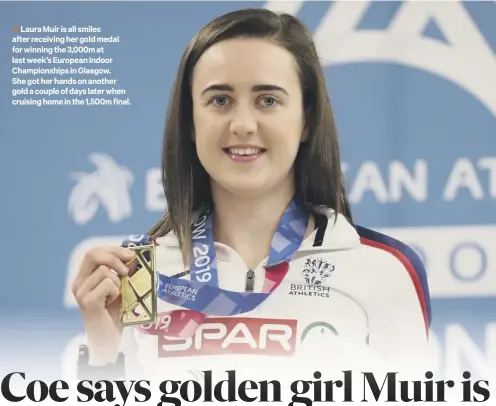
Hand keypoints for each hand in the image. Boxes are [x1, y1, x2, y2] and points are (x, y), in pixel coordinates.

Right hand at [72, 246, 135, 364]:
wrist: (108, 339)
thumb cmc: (114, 314)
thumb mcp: (119, 288)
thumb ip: (122, 273)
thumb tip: (134, 256)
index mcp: (84, 278)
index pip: (94, 252)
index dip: (113, 249)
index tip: (130, 254)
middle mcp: (79, 283)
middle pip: (92, 254)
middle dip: (115, 255)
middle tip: (130, 265)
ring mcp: (81, 292)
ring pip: (105, 271)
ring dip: (118, 282)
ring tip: (116, 296)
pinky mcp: (87, 302)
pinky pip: (107, 284)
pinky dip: (116, 291)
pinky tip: (113, 303)